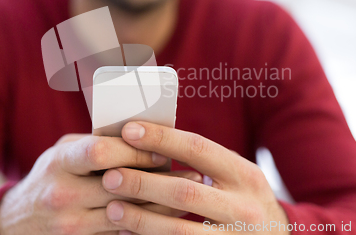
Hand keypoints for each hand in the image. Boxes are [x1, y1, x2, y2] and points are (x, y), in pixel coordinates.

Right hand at [0, 133, 201, 234]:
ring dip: (161, 204)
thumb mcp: (63, 152)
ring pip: (128, 214)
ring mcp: (71, 225)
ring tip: (187, 193)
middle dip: (157, 178)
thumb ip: (95, 143)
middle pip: (120, 185)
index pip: (101, 151)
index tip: (162, 150)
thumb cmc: (50, 176)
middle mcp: (62, 195)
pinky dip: (146, 222)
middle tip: (188, 173)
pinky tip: (167, 214)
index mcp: (60, 163)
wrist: (17, 222)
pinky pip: (122, 233)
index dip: (135, 150)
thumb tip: (142, 135)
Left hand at [101, 122, 289, 234]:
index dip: (162, 138)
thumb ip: (207, 160)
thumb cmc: (245, 199)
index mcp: (245, 175)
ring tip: (112, 208)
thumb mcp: (238, 175)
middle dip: (143, 182)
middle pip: (185, 191)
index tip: (129, 131)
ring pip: (179, 230)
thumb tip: (152, 139)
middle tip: (110, 176)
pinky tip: (128, 232)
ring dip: (141, 218)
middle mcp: (244, 207)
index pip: (199, 149)